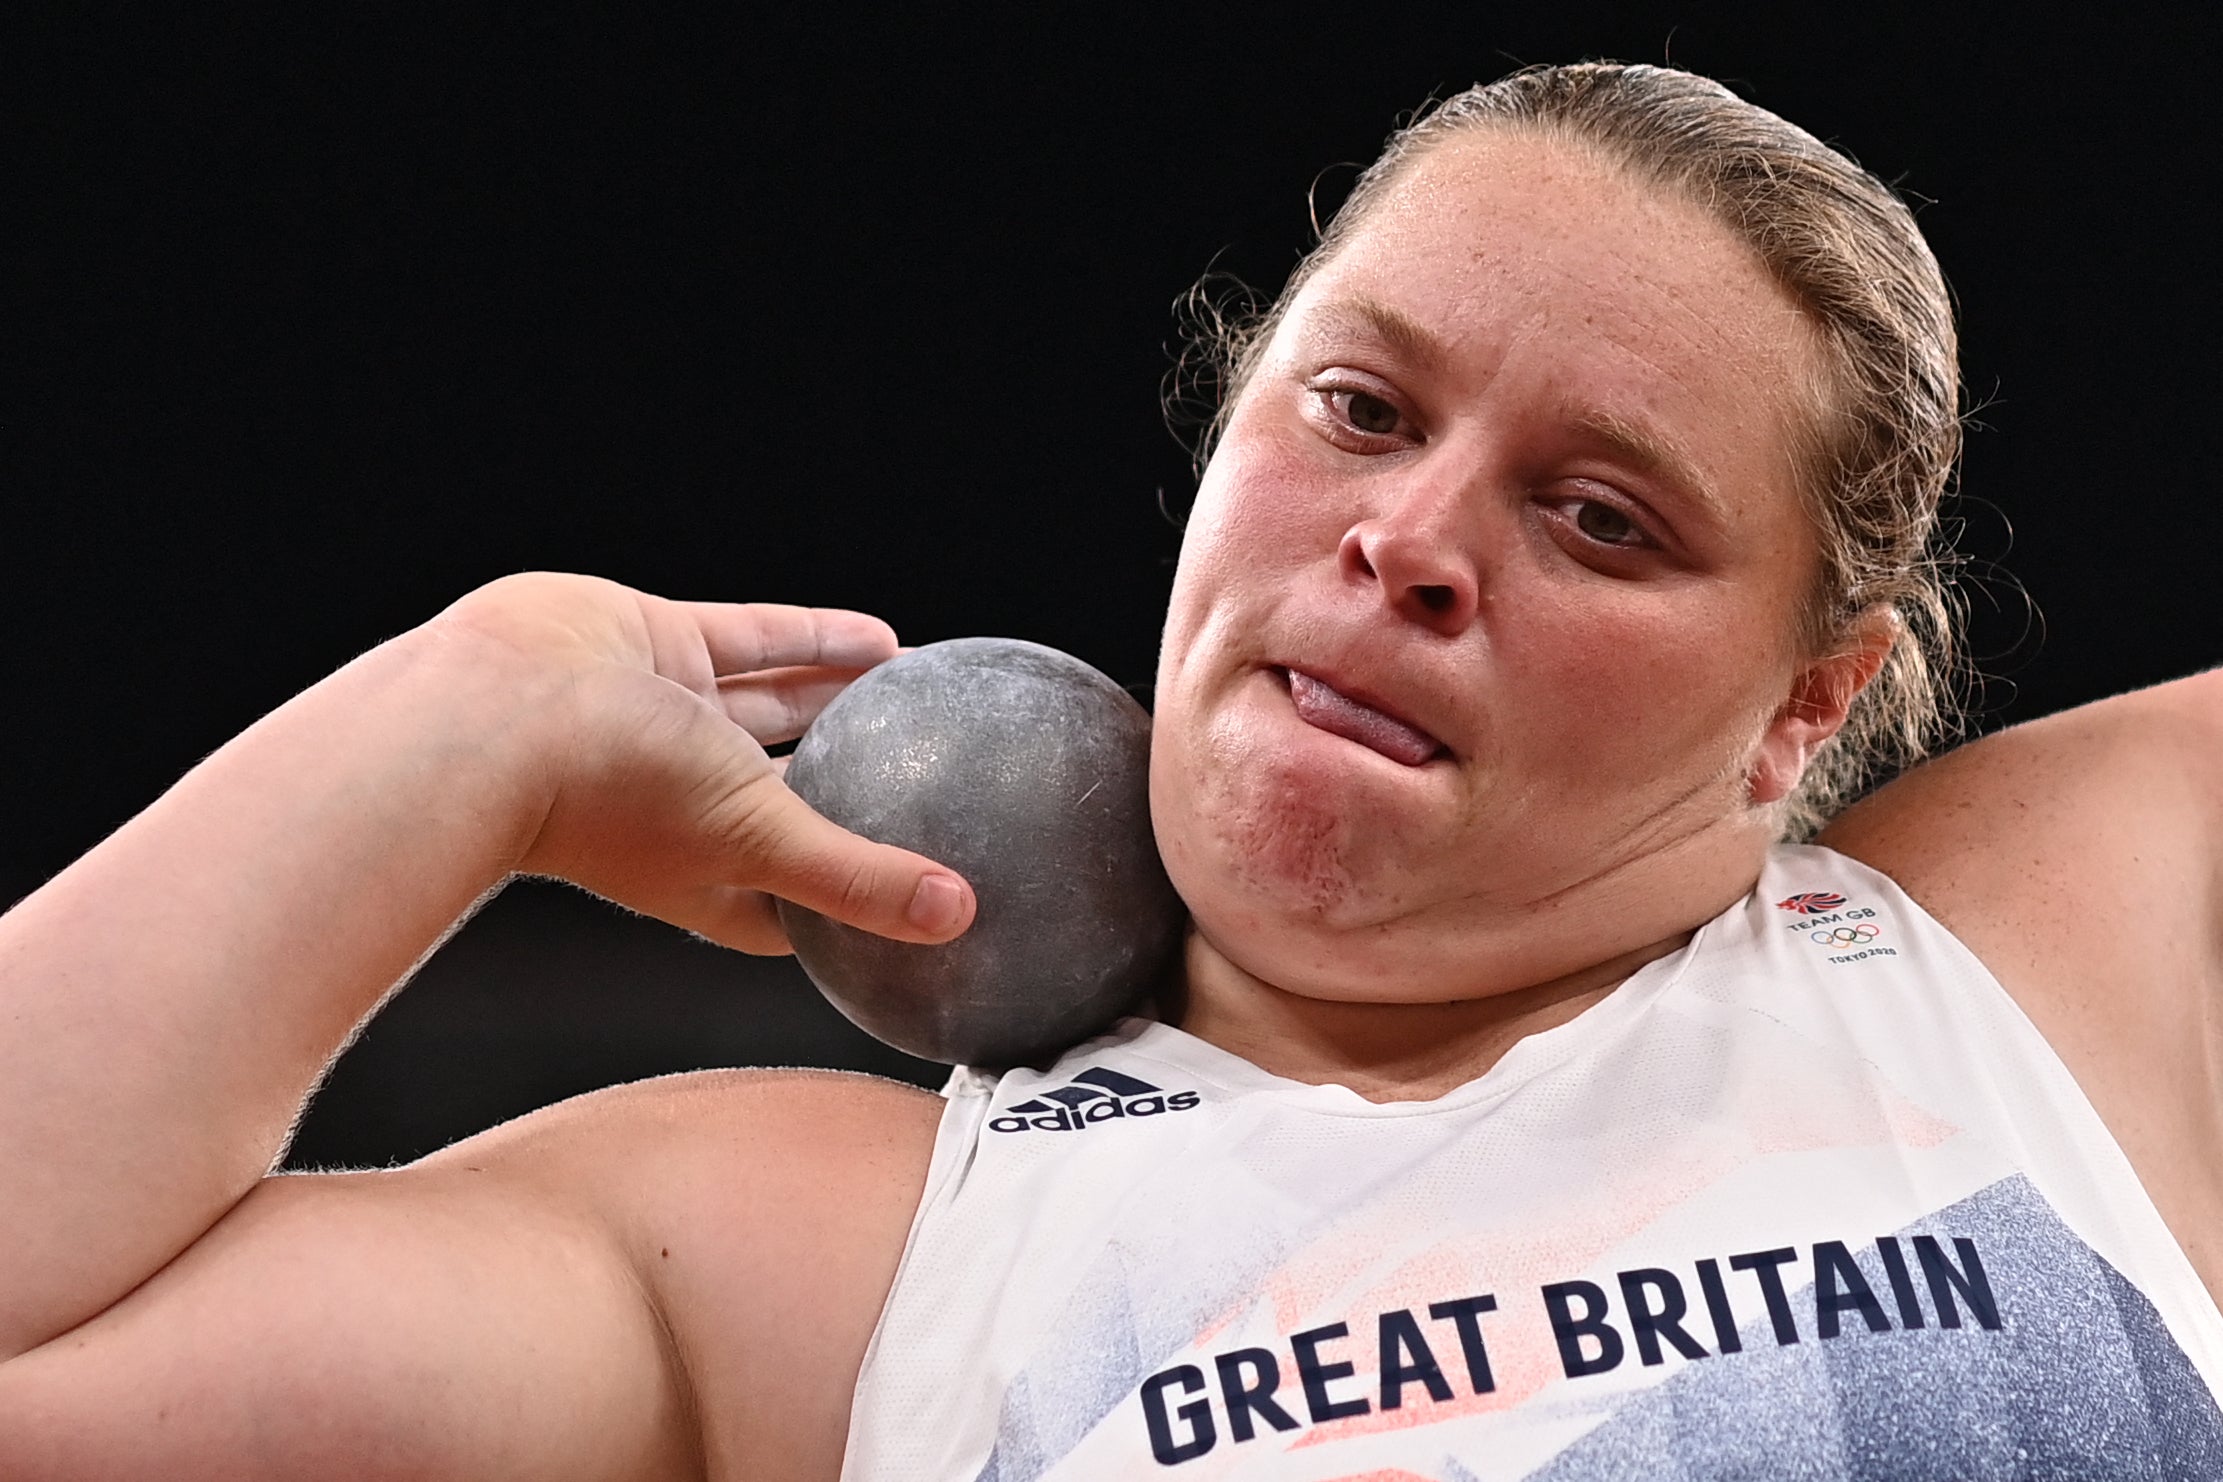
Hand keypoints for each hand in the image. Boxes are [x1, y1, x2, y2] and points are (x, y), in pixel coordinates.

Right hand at [437, 572, 974, 953]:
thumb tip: (958, 918)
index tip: (924, 900)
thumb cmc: (613, 799)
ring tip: (916, 697)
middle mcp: (688, 800)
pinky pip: (754, 641)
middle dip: (857, 789)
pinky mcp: (659, 646)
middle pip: (795, 798)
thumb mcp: (762, 844)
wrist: (493, 712)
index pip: (799, 900)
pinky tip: (883, 642)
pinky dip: (815, 641)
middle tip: (932, 780)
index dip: (856, 900)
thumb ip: (858, 880)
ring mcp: (669, 721)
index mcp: (708, 871)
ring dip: (841, 701)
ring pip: (776, 710)